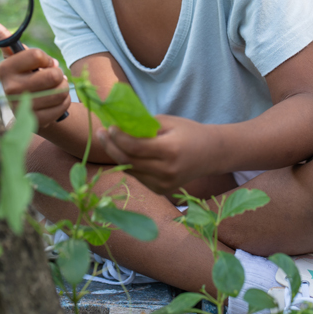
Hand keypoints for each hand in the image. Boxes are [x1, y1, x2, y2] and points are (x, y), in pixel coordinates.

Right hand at [0, 17, 70, 126]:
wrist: (28, 108)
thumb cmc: (24, 75)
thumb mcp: (15, 56)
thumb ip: (3, 37)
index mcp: (5, 69)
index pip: (37, 55)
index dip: (45, 58)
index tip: (41, 63)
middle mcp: (11, 89)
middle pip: (53, 75)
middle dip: (57, 74)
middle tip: (50, 77)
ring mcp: (23, 107)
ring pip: (61, 91)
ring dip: (62, 88)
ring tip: (52, 89)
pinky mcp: (36, 121)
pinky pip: (62, 105)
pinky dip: (63, 102)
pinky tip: (53, 102)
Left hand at [96, 114, 213, 193]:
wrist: (212, 154)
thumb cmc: (190, 132)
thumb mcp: (169, 122)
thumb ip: (144, 125)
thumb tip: (119, 124)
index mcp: (170, 151)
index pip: (135, 147)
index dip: (118, 137)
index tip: (109, 126)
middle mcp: (166, 171)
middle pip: (129, 161)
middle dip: (111, 146)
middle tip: (100, 133)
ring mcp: (163, 184)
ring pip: (131, 170)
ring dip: (117, 155)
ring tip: (108, 140)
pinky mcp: (161, 190)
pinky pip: (138, 176)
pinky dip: (129, 164)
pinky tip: (123, 153)